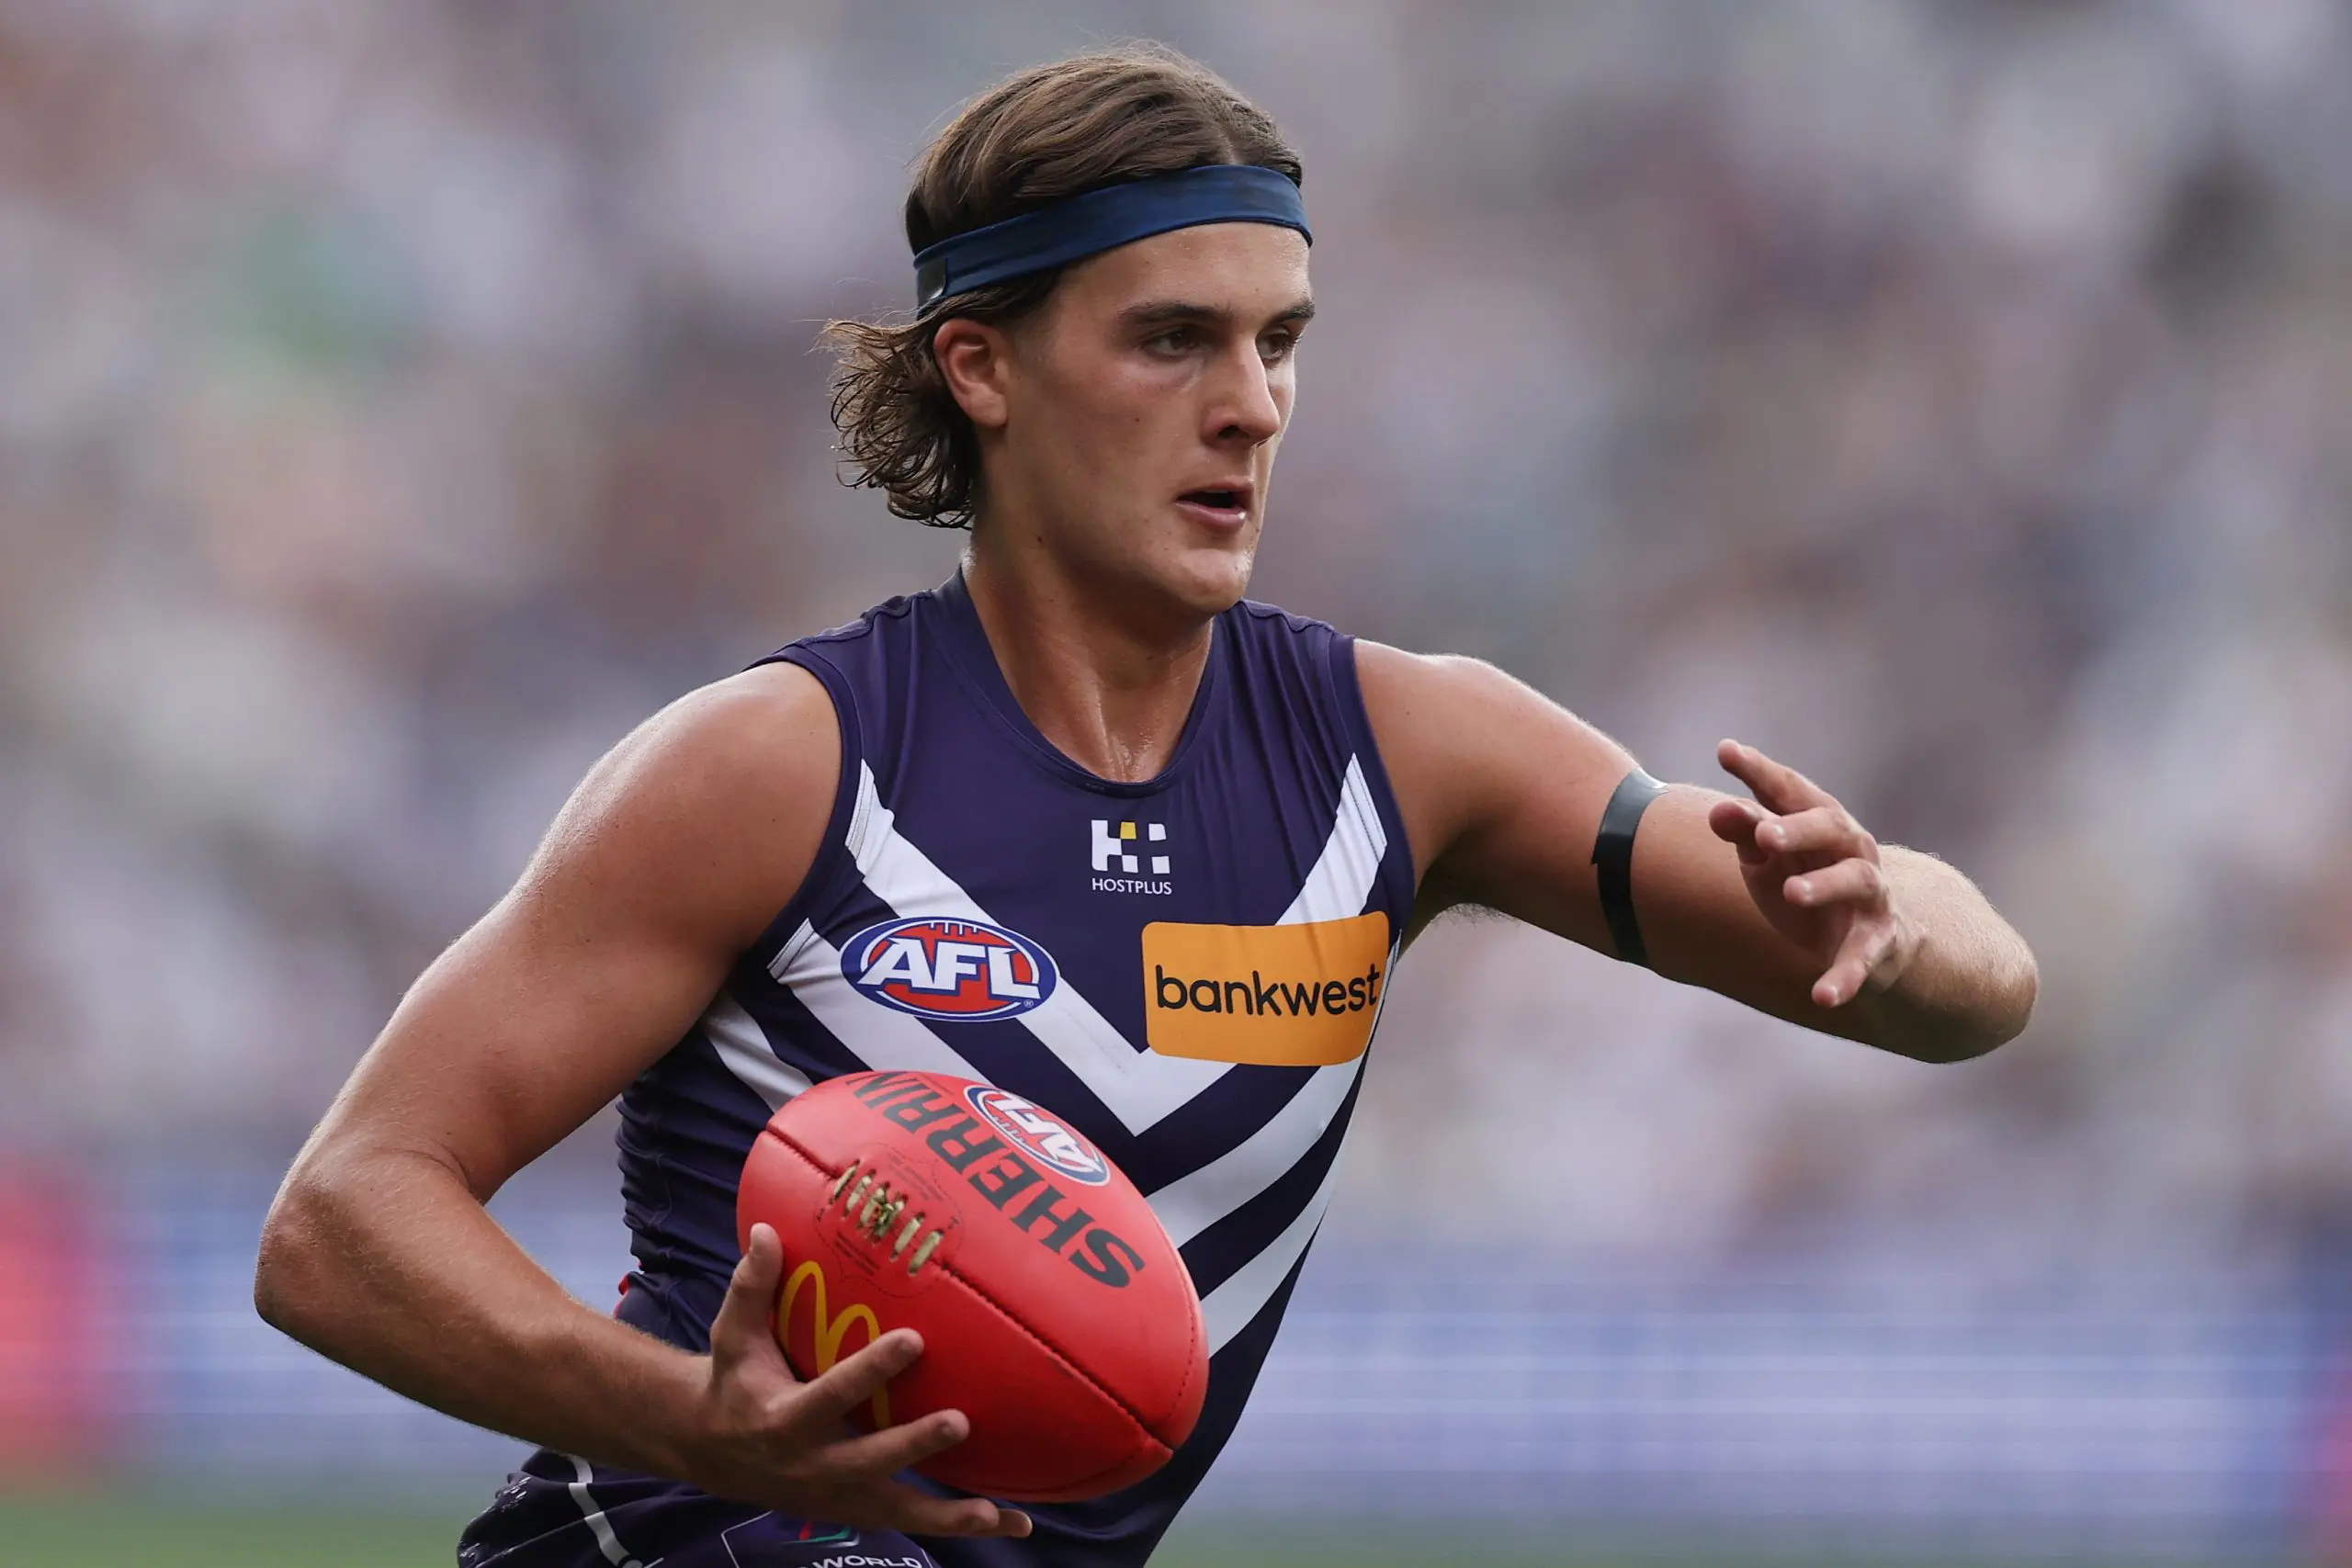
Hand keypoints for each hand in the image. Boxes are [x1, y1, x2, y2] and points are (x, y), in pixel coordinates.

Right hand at [682, 1224, 1031, 1538]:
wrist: (711, 1450)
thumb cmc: (735, 1378)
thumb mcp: (734, 1334)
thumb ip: (752, 1285)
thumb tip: (765, 1230)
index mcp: (784, 1418)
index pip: (832, 1394)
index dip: (871, 1370)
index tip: (914, 1339)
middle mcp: (812, 1464)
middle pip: (869, 1461)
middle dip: (913, 1445)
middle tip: (960, 1421)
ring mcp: (836, 1494)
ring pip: (896, 1510)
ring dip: (947, 1516)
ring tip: (996, 1513)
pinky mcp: (854, 1510)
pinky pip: (909, 1522)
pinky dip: (956, 1525)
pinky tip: (1011, 1524)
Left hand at [1705, 740, 1919, 1008]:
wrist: (1871, 939)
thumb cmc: (1806, 882)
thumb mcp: (1768, 860)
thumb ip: (1745, 833)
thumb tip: (1717, 812)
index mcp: (1820, 823)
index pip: (1790, 790)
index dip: (1760, 771)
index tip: (1726, 751)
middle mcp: (1850, 851)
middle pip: (1831, 827)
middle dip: (1799, 828)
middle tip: (1765, 835)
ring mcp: (1868, 897)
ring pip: (1856, 880)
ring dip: (1824, 885)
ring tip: (1791, 892)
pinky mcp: (1877, 943)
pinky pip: (1863, 960)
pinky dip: (1845, 977)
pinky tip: (1822, 996)